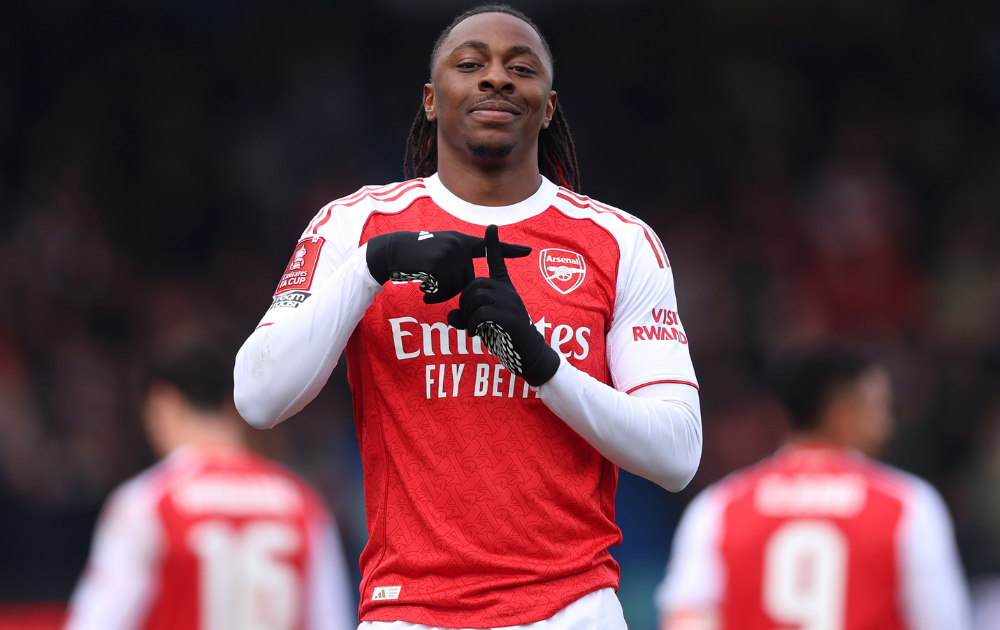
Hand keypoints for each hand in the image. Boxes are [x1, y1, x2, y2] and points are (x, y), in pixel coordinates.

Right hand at [366, 229, 530, 303]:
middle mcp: (458, 244)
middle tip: (433, 284)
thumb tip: (469, 284)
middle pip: (468, 280)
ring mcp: (448, 253)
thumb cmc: (414, 257)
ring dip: (441, 292)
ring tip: (426, 282)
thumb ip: (455, 262)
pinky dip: (433, 292)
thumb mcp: (438, 253)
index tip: (529, 251)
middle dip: (452, 289)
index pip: (488, 247)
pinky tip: (422, 282)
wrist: (391, 251)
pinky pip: (443, 289)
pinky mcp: (438, 263)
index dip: (509, 250)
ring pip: (456, 287)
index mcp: (460, 241)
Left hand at [447, 225, 560, 386]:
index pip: (498, 261)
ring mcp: (510, 302)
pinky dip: (473, 325)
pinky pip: (480, 313)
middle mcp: (508, 291)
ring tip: (474, 328)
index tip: (491, 227)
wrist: (529, 355)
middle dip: (464, 303)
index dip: (493, 244)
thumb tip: (450, 315)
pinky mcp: (509, 316)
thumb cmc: (506, 338)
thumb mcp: (482, 324)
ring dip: (468, 315)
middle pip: (474, 285)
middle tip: (468, 320)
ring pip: (476, 298)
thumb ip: (465, 317)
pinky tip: (476, 335)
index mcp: (504, 288)